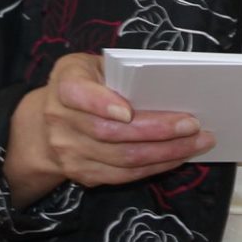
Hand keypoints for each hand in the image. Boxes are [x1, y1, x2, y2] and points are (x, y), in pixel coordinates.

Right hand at [3, 52, 214, 205]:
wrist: (43, 126)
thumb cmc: (83, 85)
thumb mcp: (90, 65)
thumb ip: (118, 71)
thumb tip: (164, 83)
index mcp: (64, 85)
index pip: (78, 94)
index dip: (101, 104)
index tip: (128, 111)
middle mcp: (61, 122)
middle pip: (111, 133)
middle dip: (157, 130)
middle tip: (193, 125)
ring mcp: (70, 153)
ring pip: (122, 158)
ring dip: (165, 153)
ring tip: (197, 142)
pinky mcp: (83, 174)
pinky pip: (124, 175)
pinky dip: (155, 166)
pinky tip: (177, 156)